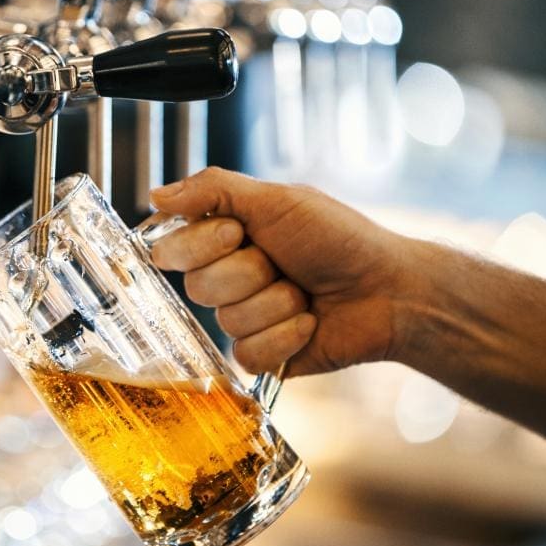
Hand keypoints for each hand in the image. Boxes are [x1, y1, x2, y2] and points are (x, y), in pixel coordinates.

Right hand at [149, 167, 413, 376]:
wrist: (389, 289)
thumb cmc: (340, 238)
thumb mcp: (277, 200)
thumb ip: (213, 190)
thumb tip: (155, 195)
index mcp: (223, 236)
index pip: (171, 247)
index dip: (202, 244)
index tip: (239, 232)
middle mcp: (227, 276)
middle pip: (198, 286)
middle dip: (250, 272)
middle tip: (284, 262)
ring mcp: (243, 317)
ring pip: (227, 320)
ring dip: (277, 303)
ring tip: (305, 294)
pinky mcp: (262, 355)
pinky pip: (247, 354)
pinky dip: (285, 336)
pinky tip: (310, 324)